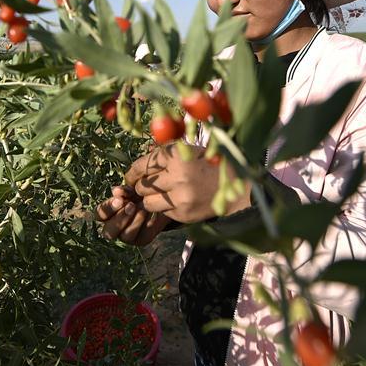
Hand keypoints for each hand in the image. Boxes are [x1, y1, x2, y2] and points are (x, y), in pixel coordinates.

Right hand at [95, 185, 169, 245]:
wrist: (156, 201)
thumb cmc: (137, 194)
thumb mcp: (130, 190)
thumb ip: (122, 191)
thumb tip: (115, 191)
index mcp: (107, 215)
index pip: (99, 214)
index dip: (108, 208)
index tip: (119, 200)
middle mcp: (114, 229)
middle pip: (108, 232)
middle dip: (120, 219)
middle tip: (131, 206)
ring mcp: (127, 237)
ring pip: (125, 236)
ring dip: (134, 222)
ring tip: (143, 209)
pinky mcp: (142, 240)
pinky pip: (142, 236)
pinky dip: (147, 223)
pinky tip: (151, 213)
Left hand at [124, 144, 250, 222]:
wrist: (235, 188)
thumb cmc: (209, 165)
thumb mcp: (189, 151)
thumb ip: (165, 155)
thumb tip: (139, 165)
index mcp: (177, 156)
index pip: (143, 165)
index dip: (133, 172)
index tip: (130, 177)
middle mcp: (177, 176)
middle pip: (143, 184)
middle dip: (141, 186)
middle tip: (144, 186)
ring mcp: (180, 197)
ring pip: (147, 202)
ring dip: (149, 199)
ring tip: (158, 195)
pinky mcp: (183, 214)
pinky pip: (162, 212)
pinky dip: (164, 207)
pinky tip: (175, 201)